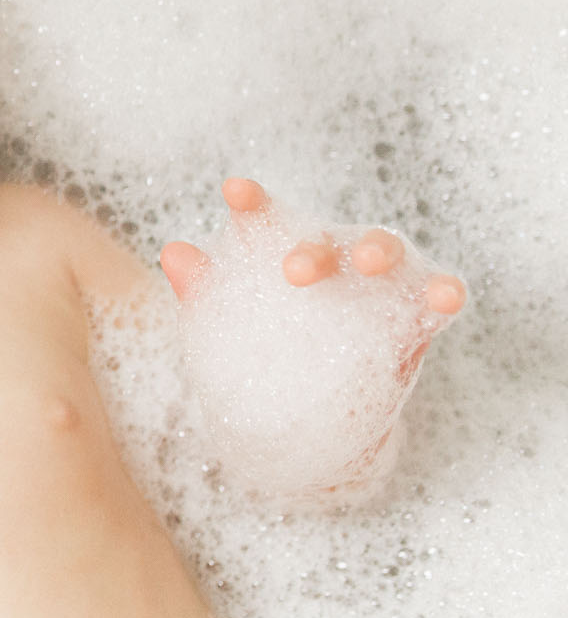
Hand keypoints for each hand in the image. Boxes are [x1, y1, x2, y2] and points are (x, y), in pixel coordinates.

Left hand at [162, 178, 465, 382]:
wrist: (310, 425)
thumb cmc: (267, 354)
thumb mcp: (230, 328)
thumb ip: (205, 292)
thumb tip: (173, 254)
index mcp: (282, 256)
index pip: (266, 225)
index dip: (254, 205)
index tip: (234, 192)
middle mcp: (332, 262)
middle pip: (328, 240)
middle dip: (314, 248)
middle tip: (291, 270)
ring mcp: (377, 288)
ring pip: (386, 253)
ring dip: (380, 252)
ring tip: (371, 262)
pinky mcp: (414, 320)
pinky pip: (435, 300)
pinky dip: (444, 293)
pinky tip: (444, 297)